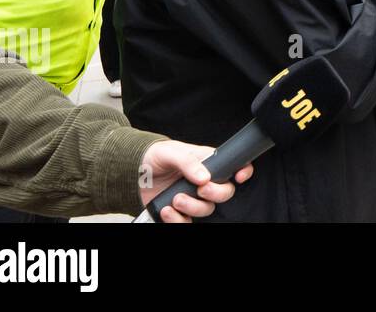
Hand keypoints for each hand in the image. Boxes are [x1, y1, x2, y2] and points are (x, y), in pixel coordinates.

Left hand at [138, 141, 253, 221]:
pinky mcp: (179, 213)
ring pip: (207, 209)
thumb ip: (188, 162)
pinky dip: (177, 220)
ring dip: (193, 207)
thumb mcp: (170, 152)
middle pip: (225, 192)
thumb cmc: (154, 157)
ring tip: (176, 199)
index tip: (239, 176)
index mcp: (208, 163)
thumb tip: (205, 176)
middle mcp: (204, 181)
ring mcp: (192, 198)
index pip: (234, 166)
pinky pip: (187, 223)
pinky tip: (166, 210)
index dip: (243, 171)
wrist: (132, 174)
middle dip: (216, 193)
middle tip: (201, 189)